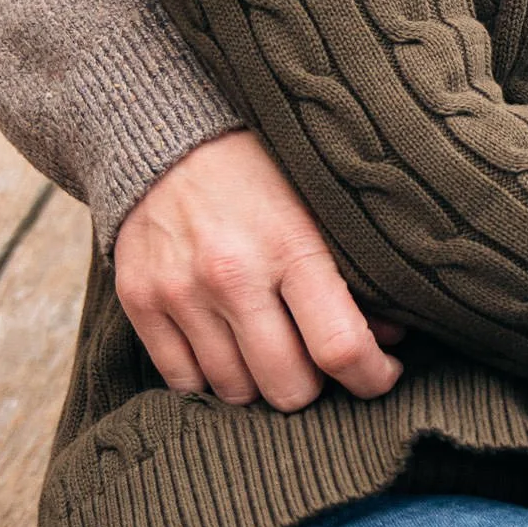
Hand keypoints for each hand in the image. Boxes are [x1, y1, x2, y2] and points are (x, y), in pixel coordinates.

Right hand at [113, 129, 404, 409]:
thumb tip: (387, 343)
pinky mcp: (140, 302)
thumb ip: (355, 274)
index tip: (379, 373)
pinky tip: (230, 349)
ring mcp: (180, 292)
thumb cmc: (262, 171)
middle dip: (315, 387)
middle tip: (320, 362)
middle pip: (287, 388)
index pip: (341, 348)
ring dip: (261, 384)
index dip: (371, 377)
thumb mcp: (322, 206)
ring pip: (235, 392)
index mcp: (291, 245)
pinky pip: (183, 382)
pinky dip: (212, 379)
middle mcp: (231, 275)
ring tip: (274, 350)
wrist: (168, 134)